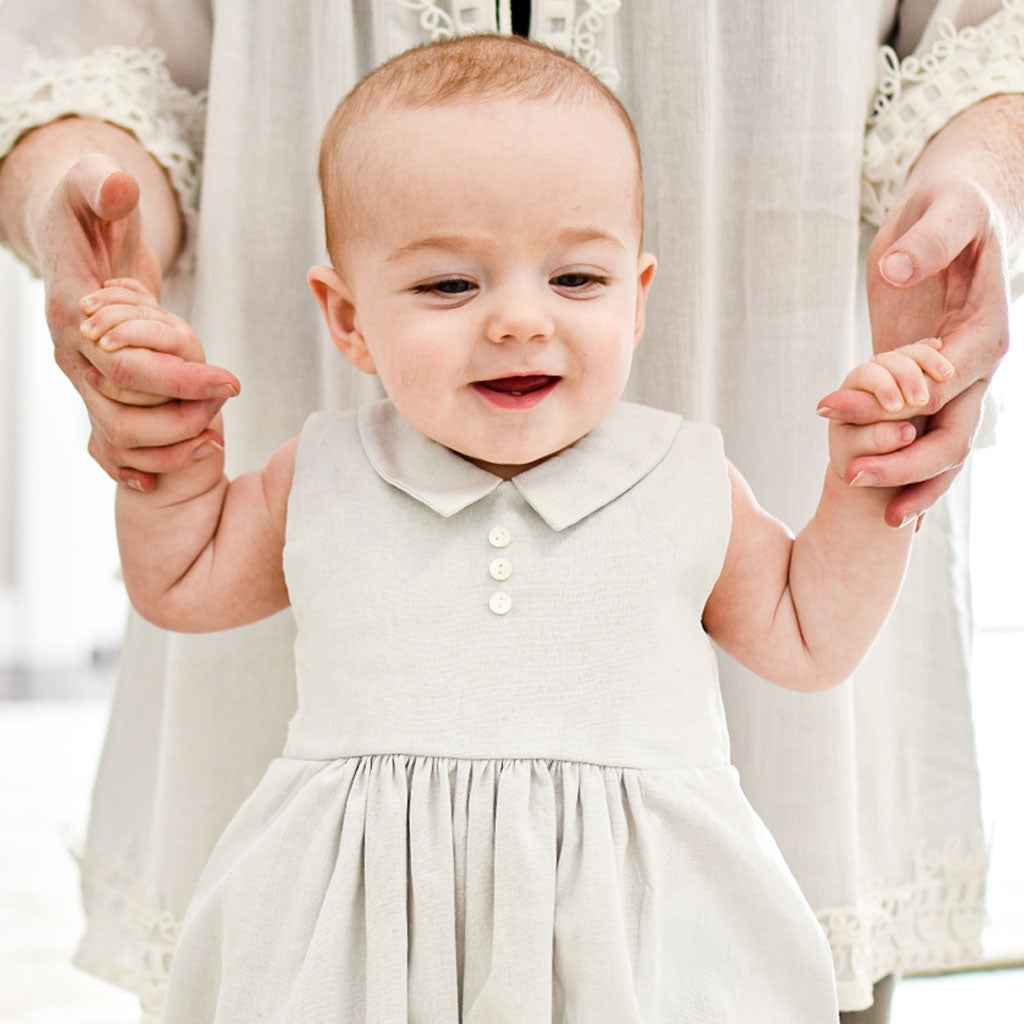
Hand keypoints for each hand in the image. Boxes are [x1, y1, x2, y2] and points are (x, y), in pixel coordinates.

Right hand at [36, 155, 237, 488]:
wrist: (73, 233)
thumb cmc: (87, 205)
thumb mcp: (91, 182)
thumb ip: (103, 184)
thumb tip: (119, 188)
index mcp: (72, 314)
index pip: (125, 366)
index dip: (178, 379)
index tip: (230, 380)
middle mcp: (72, 354)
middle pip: (124, 417)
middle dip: (182, 417)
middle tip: (230, 399)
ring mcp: (82, 376)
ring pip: (119, 438)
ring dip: (171, 444)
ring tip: (217, 432)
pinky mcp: (97, 389)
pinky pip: (112, 444)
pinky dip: (145, 462)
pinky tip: (180, 464)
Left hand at [818, 178, 1008, 525]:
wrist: (954, 213)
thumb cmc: (954, 207)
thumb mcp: (946, 211)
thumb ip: (927, 243)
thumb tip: (897, 272)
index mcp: (984, 334)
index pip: (940, 388)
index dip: (886, 406)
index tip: (830, 412)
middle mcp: (976, 367)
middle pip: (952, 435)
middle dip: (904, 463)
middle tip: (848, 478)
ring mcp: (956, 380)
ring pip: (944, 446)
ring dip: (909, 478)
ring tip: (871, 508)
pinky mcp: (928, 381)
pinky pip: (924, 433)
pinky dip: (909, 467)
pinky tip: (889, 505)